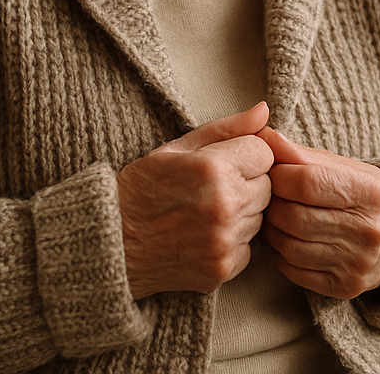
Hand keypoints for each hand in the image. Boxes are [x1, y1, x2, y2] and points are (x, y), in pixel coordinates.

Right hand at [118, 101, 273, 298]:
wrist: (111, 244)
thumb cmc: (142, 189)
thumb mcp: (177, 148)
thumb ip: (227, 128)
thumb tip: (264, 111)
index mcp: (213, 169)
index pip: (265, 153)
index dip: (246, 155)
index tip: (224, 162)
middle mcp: (223, 206)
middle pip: (268, 186)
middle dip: (247, 183)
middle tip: (212, 188)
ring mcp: (224, 241)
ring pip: (260, 218)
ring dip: (242, 213)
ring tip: (205, 212)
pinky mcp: (223, 269)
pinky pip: (249, 248)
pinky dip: (233, 242)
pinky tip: (203, 235)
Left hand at [256, 127, 379, 298]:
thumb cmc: (366, 196)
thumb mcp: (346, 167)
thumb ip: (303, 154)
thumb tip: (264, 137)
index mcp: (371, 192)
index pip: (307, 182)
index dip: (279, 175)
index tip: (273, 170)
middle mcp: (369, 230)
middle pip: (294, 216)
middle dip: (271, 203)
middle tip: (269, 195)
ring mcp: (358, 263)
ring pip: (289, 246)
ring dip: (272, 229)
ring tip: (277, 215)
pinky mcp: (345, 286)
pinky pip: (294, 270)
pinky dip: (282, 254)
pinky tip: (290, 239)